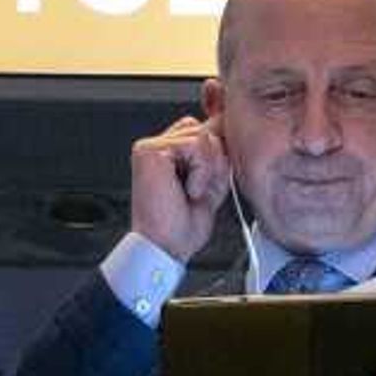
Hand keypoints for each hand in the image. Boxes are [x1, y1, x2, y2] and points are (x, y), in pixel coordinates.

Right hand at [129, 111, 233, 258]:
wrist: (166, 247)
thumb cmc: (183, 225)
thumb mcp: (212, 182)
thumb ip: (217, 155)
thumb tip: (226, 127)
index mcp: (168, 153)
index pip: (203, 131)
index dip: (215, 156)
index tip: (207, 184)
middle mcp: (157, 147)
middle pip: (205, 130)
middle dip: (214, 163)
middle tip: (198, 192)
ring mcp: (150, 147)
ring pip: (202, 136)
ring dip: (207, 170)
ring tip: (192, 192)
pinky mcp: (150, 151)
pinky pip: (195, 145)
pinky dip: (200, 172)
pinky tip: (187, 190)